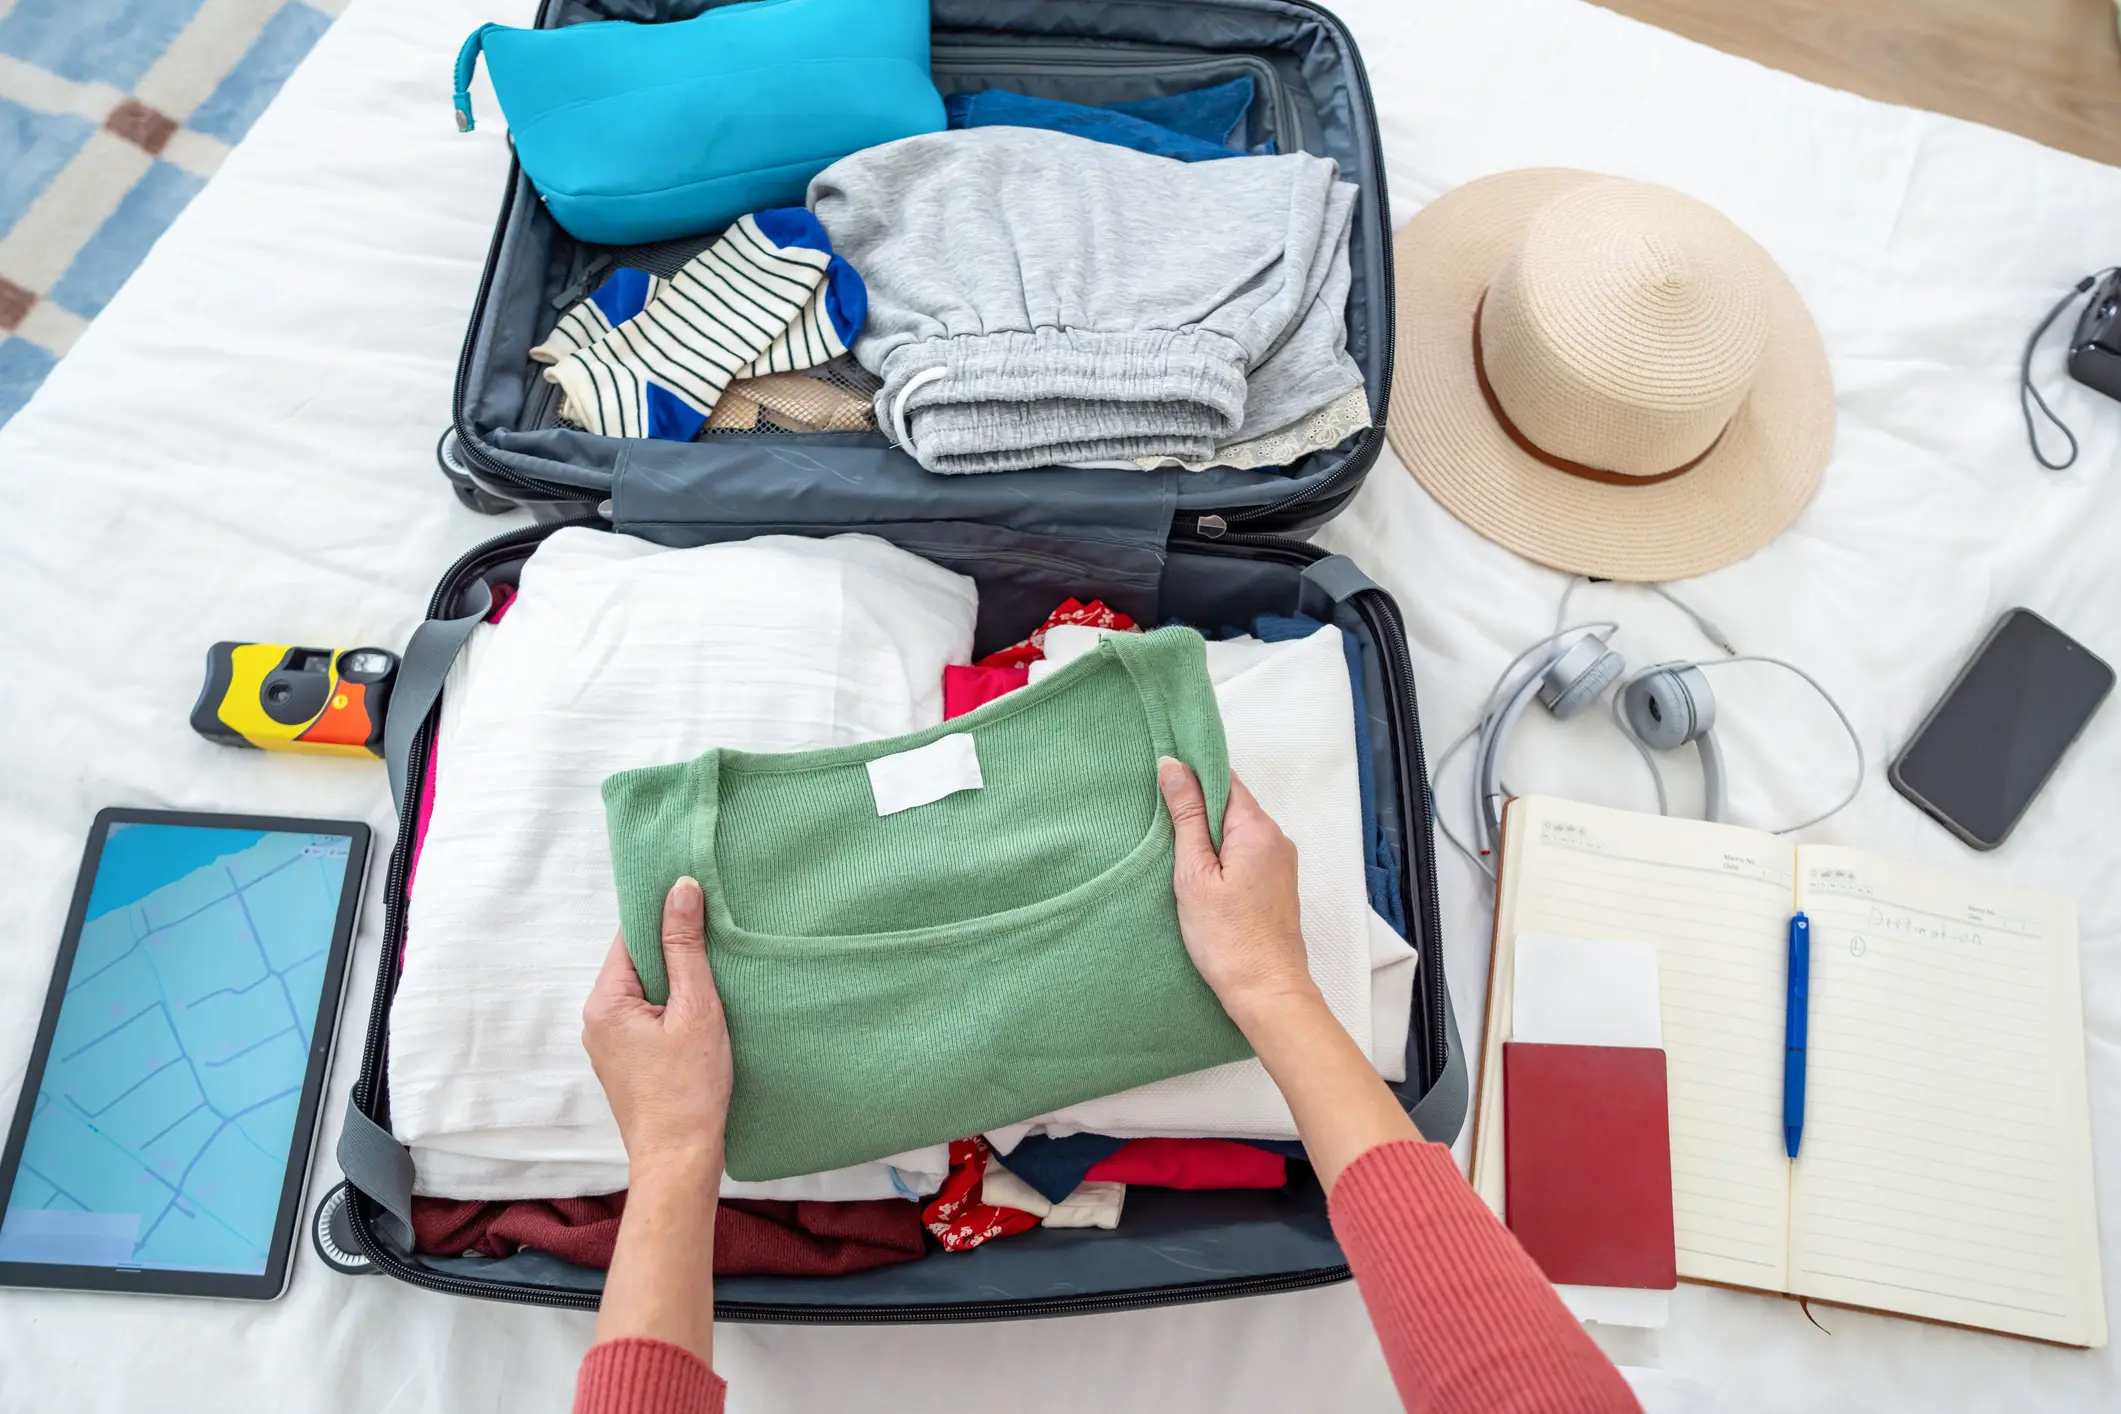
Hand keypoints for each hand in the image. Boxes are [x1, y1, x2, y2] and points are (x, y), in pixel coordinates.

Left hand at [582, 876, 732, 1182]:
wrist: (679, 1160)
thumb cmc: (690, 1089)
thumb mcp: (697, 1008)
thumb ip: (686, 947)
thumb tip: (680, 889)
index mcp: (605, 1002)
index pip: (631, 936)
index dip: (665, 919)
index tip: (699, 907)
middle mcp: (596, 1020)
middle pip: (636, 963)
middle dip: (674, 953)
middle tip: (716, 947)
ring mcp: (608, 1044)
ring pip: (644, 992)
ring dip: (676, 985)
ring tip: (713, 986)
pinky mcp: (625, 1062)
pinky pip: (647, 1018)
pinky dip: (672, 1011)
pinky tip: (701, 1018)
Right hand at [1157, 757, 1319, 1025]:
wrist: (1266, 991)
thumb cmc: (1227, 938)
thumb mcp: (1194, 873)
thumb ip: (1185, 816)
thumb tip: (1174, 765)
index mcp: (1257, 828)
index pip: (1224, 778)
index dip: (1192, 777)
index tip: (1160, 786)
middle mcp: (1277, 837)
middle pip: (1231, 804)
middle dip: (1197, 810)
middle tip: (1161, 830)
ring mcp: (1281, 862)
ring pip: (1237, 830)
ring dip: (1208, 837)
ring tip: (1178, 859)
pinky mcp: (1278, 883)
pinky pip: (1247, 852)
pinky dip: (1222, 856)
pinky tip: (1202, 878)